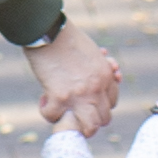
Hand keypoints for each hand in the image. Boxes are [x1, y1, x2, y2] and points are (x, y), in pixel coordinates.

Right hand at [28, 20, 121, 135]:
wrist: (49, 29)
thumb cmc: (68, 37)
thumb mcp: (92, 52)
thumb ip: (101, 67)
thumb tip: (113, 72)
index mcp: (106, 76)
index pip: (112, 103)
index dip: (98, 104)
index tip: (86, 99)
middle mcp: (97, 89)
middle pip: (104, 119)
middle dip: (89, 116)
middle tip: (74, 107)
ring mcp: (79, 95)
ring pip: (89, 128)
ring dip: (75, 124)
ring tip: (64, 114)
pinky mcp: (59, 97)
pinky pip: (54, 118)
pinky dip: (47, 111)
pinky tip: (44, 98)